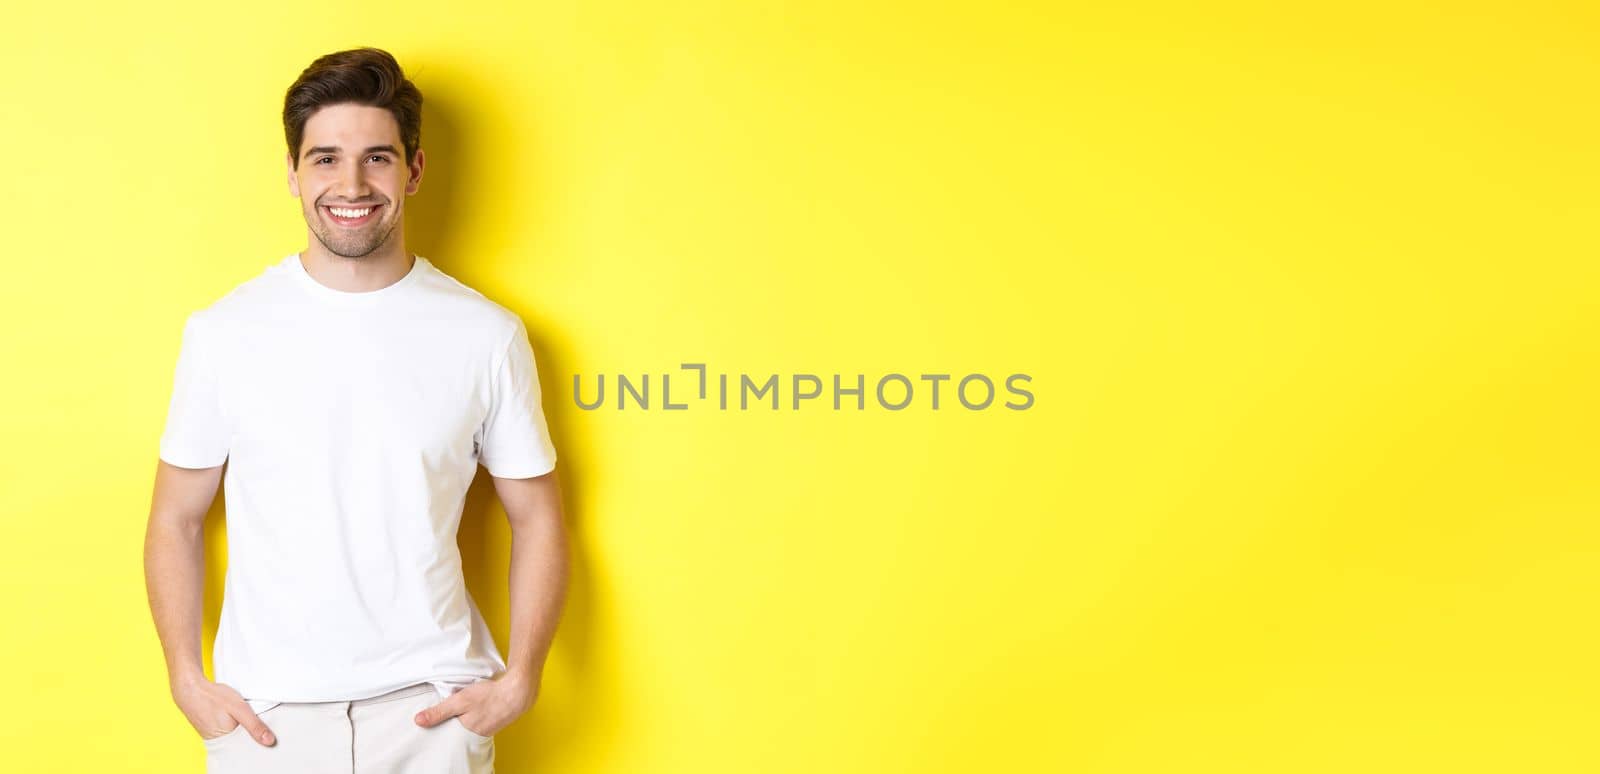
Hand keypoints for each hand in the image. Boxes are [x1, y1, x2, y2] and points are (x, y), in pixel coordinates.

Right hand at [171, 673, 275, 745]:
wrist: (189, 688)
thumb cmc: (213, 697)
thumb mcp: (240, 709)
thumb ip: (254, 725)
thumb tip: (269, 741)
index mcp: (225, 741)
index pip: (247, 745)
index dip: (258, 737)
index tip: (267, 730)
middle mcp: (217, 741)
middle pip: (240, 740)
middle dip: (249, 731)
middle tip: (251, 717)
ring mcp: (211, 735)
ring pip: (233, 733)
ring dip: (240, 725)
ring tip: (239, 713)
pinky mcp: (209, 728)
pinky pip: (225, 728)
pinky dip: (232, 722)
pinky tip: (232, 713)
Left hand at [413, 671, 537, 737]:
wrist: (518, 691)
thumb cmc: (490, 696)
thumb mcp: (459, 701)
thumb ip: (439, 712)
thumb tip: (418, 721)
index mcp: (467, 732)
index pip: (449, 731)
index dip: (444, 721)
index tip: (440, 715)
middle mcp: (478, 733)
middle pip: (460, 727)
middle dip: (457, 717)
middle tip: (456, 705)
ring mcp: (489, 727)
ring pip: (472, 721)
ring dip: (469, 712)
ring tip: (470, 702)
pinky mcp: (497, 718)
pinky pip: (483, 716)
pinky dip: (480, 709)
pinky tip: (482, 701)